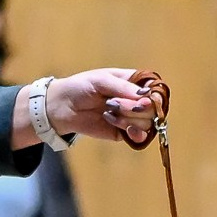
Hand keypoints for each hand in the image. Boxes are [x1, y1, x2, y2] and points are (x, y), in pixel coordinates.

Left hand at [35, 69, 157, 147]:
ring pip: (147, 122)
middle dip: (135, 107)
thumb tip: (146, 97)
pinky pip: (139, 136)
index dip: (154, 94)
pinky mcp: (123, 132)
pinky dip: (133, 133)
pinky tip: (123, 128)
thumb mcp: (101, 80)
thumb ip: (124, 87)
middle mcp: (135, 100)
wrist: (62, 108)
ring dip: (129, 118)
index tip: (145, 97)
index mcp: (132, 82)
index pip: (154, 88)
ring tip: (109, 113)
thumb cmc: (80, 87)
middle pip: (152, 107)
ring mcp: (130, 117)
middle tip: (113, 103)